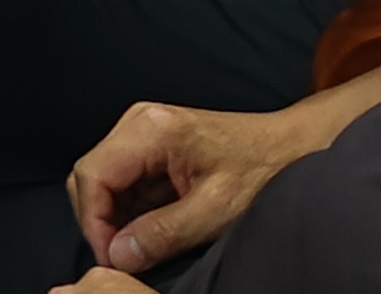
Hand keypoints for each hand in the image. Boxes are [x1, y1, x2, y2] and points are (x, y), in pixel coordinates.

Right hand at [65, 97, 323, 276]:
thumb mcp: (214, 211)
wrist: (290, 148)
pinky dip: (131, 209)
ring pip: (104, 179)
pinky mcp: (152, 144)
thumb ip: (162, 233)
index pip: (92, 175)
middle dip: (101, 221)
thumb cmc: (260, 171)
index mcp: (150, 129)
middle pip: (91, 175)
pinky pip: (124, 179)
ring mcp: (143, 130)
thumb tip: (118, 255)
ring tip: (143, 247)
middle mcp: (138, 122)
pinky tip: (153, 229)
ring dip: (116, 217)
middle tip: (125, 258)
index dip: (94, 223)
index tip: (112, 259)